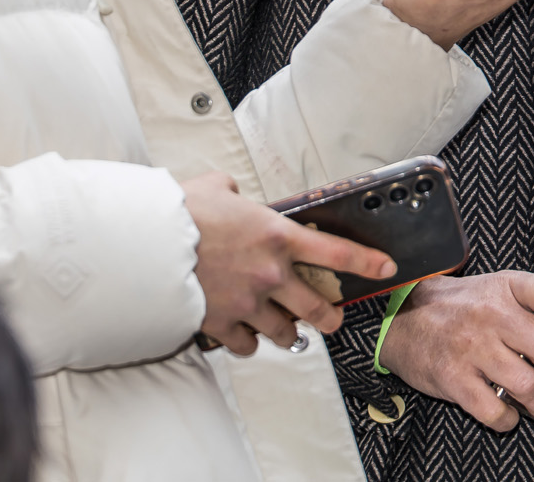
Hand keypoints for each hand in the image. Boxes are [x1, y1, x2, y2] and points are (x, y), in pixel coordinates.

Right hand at [181, 171, 396, 356]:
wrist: (146, 244)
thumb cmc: (181, 213)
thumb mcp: (216, 188)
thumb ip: (234, 193)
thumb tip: (232, 195)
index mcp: (278, 236)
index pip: (337, 252)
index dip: (368, 263)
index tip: (387, 268)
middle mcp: (271, 273)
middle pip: (318, 306)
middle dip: (331, 317)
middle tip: (334, 320)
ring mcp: (248, 301)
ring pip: (286, 331)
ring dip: (290, 333)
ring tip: (289, 332)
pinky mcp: (222, 323)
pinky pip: (247, 344)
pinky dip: (249, 343)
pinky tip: (246, 338)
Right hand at [376, 271, 533, 431]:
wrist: (405, 318)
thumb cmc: (464, 307)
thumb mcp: (507, 299)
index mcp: (509, 287)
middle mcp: (492, 315)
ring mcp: (472, 347)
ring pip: (528, 385)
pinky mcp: (454, 379)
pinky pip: (496, 411)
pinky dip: (510, 420)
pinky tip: (509, 411)